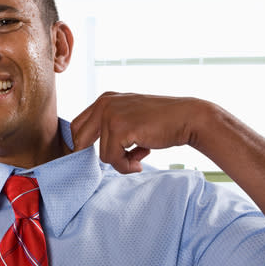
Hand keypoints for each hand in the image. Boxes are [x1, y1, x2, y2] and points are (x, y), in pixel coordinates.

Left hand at [70, 92, 203, 173]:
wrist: (187, 118)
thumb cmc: (160, 122)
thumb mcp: (129, 117)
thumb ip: (110, 126)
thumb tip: (86, 149)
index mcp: (104, 100)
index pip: (77, 127)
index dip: (82, 146)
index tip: (97, 159)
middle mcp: (103, 104)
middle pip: (79, 140)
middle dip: (95, 156)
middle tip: (117, 162)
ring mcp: (110, 115)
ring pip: (102, 155)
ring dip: (122, 162)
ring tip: (140, 155)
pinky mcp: (119, 128)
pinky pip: (113, 159)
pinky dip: (127, 165)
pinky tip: (144, 155)